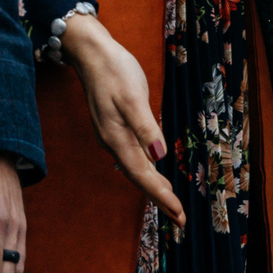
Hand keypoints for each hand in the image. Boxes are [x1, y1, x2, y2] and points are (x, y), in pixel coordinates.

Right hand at [60, 14, 184, 229]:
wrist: (93, 54)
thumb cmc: (115, 72)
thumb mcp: (133, 97)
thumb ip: (146, 126)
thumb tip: (159, 155)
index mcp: (118, 139)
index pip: (143, 175)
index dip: (161, 195)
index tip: (178, 214)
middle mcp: (114, 142)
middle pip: (139, 177)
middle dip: (159, 197)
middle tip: (180, 218)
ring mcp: (114, 136)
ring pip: (136, 168)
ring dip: (153, 186)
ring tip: (170, 203)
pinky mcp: (117, 127)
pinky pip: (133, 156)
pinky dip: (146, 169)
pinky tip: (153, 171)